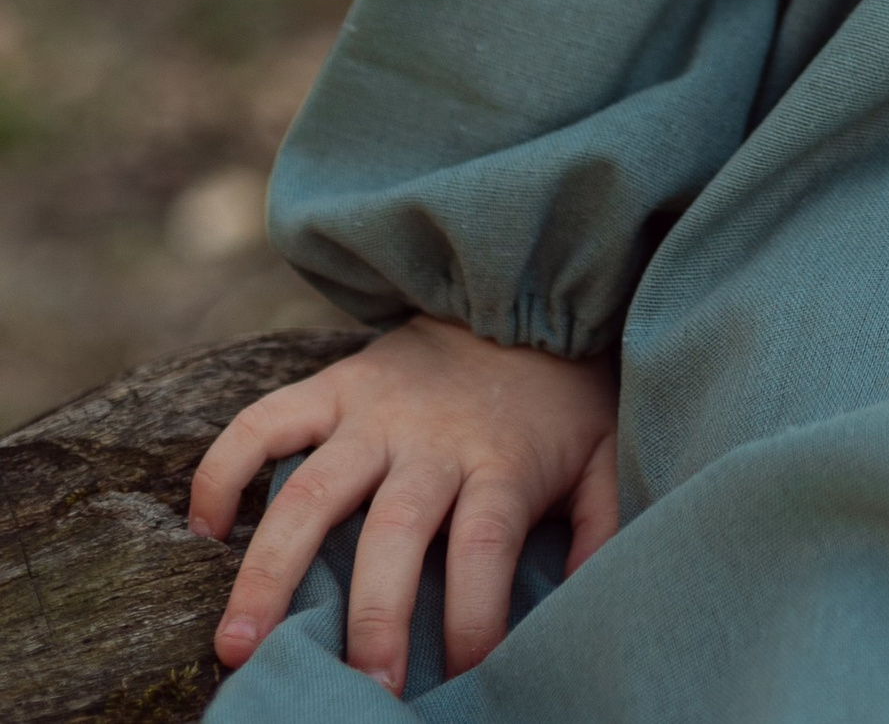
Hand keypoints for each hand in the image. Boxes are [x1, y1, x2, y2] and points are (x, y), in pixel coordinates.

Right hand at [190, 315, 619, 688]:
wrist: (525, 284)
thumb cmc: (561, 393)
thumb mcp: (606, 451)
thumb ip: (603, 525)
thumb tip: (589, 604)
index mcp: (500, 461)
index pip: (483, 549)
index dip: (473, 618)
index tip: (462, 679)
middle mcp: (431, 439)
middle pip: (396, 532)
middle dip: (375, 616)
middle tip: (356, 690)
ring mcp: (374, 410)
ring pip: (313, 492)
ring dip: (271, 568)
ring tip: (238, 642)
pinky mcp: (335, 384)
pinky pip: (265, 420)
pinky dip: (225, 467)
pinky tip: (203, 530)